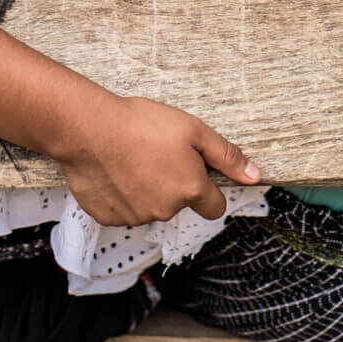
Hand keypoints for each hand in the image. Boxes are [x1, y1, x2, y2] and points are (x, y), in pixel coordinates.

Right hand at [56, 96, 259, 226]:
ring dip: (146, 190)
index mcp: (190, 191)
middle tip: (157, 154)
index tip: (194, 173)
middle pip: (179, 204)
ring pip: (149, 207)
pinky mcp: (108, 217)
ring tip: (132, 158)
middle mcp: (165, 210)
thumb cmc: (140, 124)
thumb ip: (226, 156)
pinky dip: (121, 194)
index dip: (208, 190)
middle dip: (173, 185)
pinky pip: (122, 210)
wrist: (89, 128)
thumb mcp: (193, 130)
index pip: (214, 208)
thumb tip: (253, 175)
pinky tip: (114, 170)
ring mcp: (135, 216)